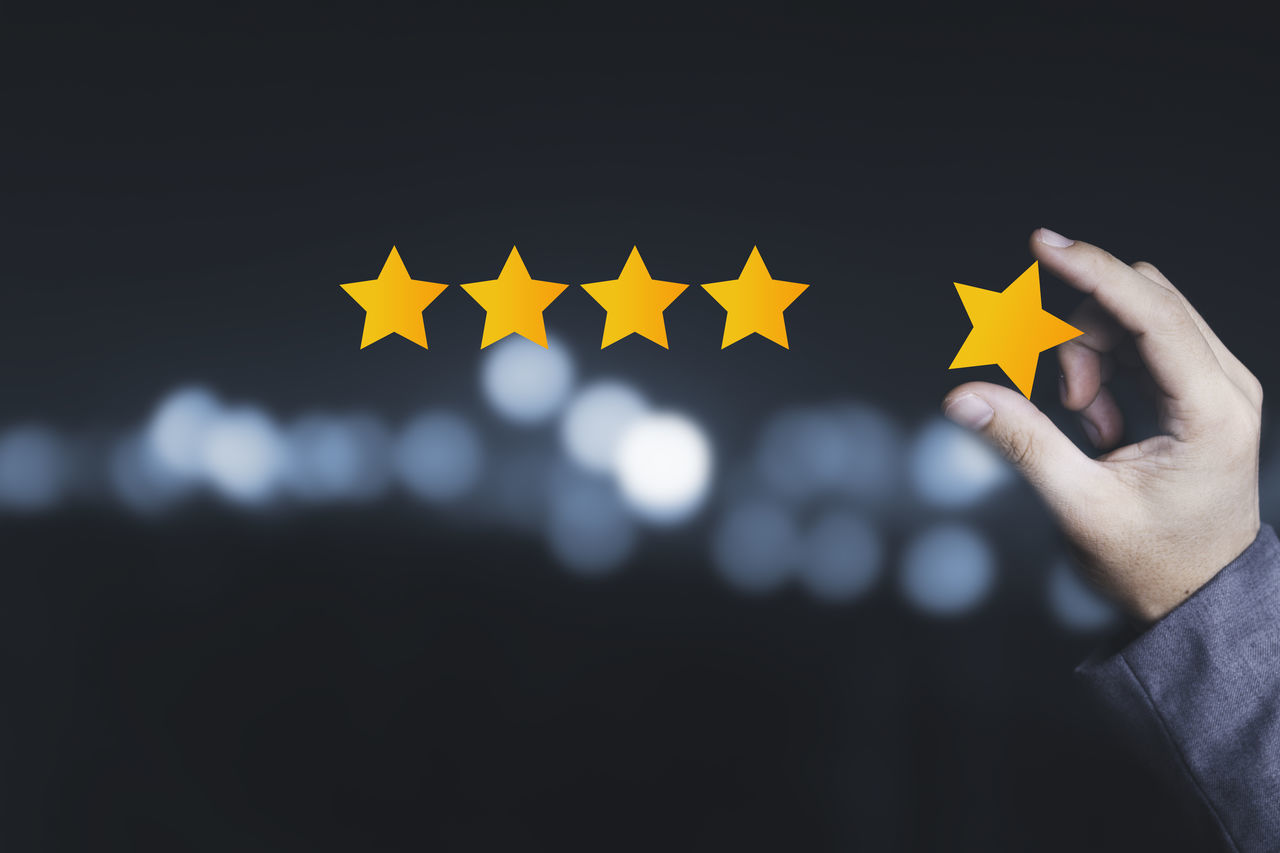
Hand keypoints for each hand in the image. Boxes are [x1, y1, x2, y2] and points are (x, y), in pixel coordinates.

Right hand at [942, 229, 1262, 622]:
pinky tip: (1100, 422)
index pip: (1152, 312)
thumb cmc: (1154, 564)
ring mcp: (1218, 385)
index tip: (1043, 244)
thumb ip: (1021, 441)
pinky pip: (1141, 343)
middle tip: (1068, 406)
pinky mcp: (1200, 390)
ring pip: (1138, 317)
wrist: (1198, 598)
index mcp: (1212, 411)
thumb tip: (963, 397)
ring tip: (1087, 426)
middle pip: (1144, 302)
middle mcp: (1227, 386)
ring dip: (1091, 357)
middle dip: (1084, 337)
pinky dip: (1104, 372)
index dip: (1092, 271)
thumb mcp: (1079, 507)